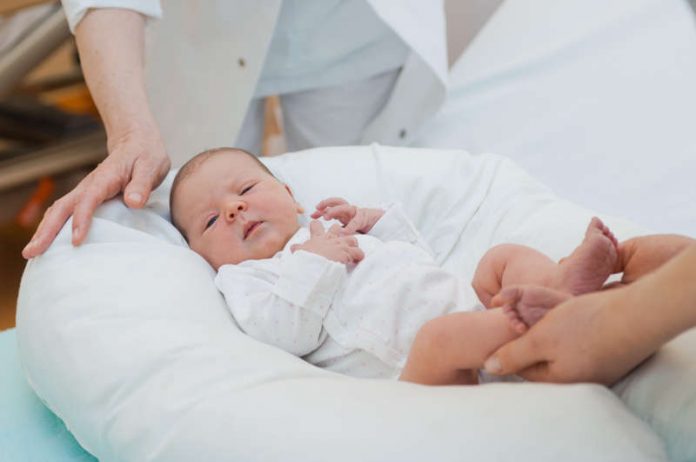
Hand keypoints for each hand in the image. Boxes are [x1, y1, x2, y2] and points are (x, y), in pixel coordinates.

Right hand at [22, 128, 169, 257]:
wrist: (136, 141)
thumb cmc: (145, 155)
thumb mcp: (151, 166)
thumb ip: (142, 184)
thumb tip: (134, 202)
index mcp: (105, 178)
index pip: (89, 200)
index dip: (81, 220)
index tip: (76, 241)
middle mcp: (89, 185)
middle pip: (62, 208)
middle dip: (47, 230)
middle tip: (32, 252)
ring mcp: (85, 191)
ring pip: (59, 211)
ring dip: (44, 231)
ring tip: (32, 253)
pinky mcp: (86, 197)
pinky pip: (65, 212)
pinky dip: (53, 226)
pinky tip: (47, 242)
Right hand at [291, 220, 363, 263]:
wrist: (313, 265)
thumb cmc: (306, 259)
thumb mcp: (299, 252)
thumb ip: (297, 249)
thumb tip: (292, 248)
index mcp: (317, 237)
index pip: (316, 225)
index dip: (317, 227)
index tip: (318, 231)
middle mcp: (330, 238)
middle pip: (337, 228)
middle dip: (338, 233)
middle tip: (338, 242)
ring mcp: (340, 244)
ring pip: (352, 238)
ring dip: (352, 245)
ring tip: (351, 252)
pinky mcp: (348, 252)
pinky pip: (358, 252)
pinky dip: (359, 256)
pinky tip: (357, 260)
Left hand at [310, 197, 383, 234]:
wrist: (380, 224)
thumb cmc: (361, 227)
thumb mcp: (346, 227)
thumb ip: (336, 229)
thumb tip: (321, 236)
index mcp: (343, 213)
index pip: (330, 207)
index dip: (320, 210)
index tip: (311, 215)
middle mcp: (349, 210)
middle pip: (336, 201)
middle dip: (326, 203)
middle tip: (318, 209)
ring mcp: (356, 212)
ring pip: (344, 207)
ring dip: (334, 210)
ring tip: (327, 217)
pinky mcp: (364, 217)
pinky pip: (356, 221)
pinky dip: (349, 227)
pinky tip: (344, 232)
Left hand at [483, 287, 657, 384]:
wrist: (640, 314)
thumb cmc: (587, 324)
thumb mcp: (542, 338)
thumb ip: (514, 354)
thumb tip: (489, 367)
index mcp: (558, 381)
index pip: (522, 368)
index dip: (511, 345)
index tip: (506, 321)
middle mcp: (577, 380)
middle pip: (542, 359)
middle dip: (531, 336)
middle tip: (527, 313)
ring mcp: (596, 370)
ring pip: (560, 349)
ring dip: (550, 330)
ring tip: (551, 311)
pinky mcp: (609, 355)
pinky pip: (579, 344)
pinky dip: (571, 328)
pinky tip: (574, 314)